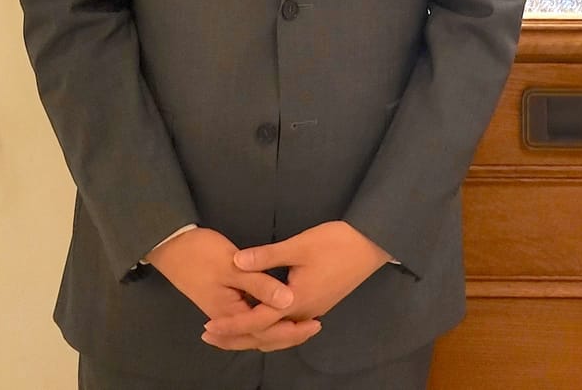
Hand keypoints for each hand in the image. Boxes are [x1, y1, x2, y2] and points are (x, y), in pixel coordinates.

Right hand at [146, 228, 318, 353]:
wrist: (170, 245)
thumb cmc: (200, 253)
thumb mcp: (232, 266)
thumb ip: (261, 284)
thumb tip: (289, 301)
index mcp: (230, 312)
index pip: (266, 330)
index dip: (292, 329)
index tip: (315, 322)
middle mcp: (227, 317)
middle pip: (261, 336)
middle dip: (288, 334)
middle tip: (314, 327)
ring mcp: (224, 310)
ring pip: (255, 329)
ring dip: (277, 329)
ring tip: (302, 325)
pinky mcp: (223, 300)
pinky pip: (249, 317)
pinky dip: (266, 320)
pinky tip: (277, 313)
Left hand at [202, 222, 388, 350]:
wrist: (372, 244)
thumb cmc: (337, 242)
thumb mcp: (299, 245)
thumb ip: (266, 256)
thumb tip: (235, 262)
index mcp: (296, 301)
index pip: (257, 322)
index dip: (231, 325)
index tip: (209, 328)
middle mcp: (304, 312)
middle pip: (266, 335)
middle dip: (237, 337)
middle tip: (210, 336)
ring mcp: (313, 310)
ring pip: (278, 333)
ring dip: (253, 334)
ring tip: (230, 331)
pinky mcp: (319, 303)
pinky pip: (288, 325)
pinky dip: (270, 328)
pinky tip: (262, 319)